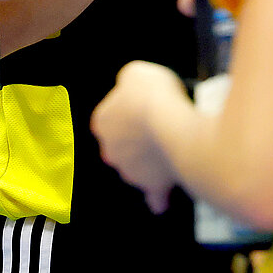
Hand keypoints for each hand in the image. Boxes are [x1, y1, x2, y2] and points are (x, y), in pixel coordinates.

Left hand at [92, 60, 188, 213]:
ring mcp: (129, 171)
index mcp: (102, 122)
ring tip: (171, 151)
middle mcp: (110, 150)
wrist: (169, 122)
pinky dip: (158, 198)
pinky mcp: (151, 186)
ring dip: (149, 164)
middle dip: (136, 141)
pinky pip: (153, 197)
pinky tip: (163, 199)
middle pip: (122, 146)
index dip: (129, 113)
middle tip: (159, 128)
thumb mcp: (134, 73)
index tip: (144, 108)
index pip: (110, 118)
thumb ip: (128, 83)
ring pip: (137, 170)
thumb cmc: (151, 94)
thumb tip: (130, 88)